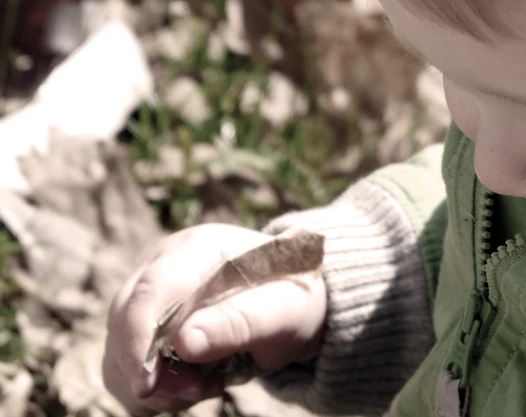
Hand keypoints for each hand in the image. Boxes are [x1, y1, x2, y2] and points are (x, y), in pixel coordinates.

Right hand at [102, 224, 326, 416]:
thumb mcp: (284, 311)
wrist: (295, 308)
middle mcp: (165, 264)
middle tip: (198, 390)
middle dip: (150, 369)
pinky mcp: (147, 325)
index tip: (147, 383)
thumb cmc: (294, 300)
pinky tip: (187, 390)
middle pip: (124, 319)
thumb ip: (240, 322)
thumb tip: (185, 344)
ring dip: (151, 384)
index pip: (151, 288)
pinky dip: (148, 390)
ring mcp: (152, 295)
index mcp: (200, 248)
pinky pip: (123, 365)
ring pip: (117, 348)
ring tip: (202, 388)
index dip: (138, 337)